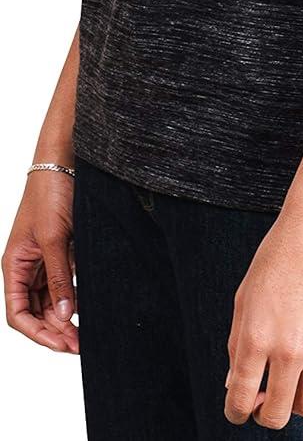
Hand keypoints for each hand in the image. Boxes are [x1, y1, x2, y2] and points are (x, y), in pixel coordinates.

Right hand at [2, 168, 78, 352]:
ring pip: (49, 302)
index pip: (18, 313)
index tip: (62, 344)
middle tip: (81, 343)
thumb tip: (63, 316)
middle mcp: (26, 266)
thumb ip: (58, 277)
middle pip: (35, 312)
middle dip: (54, 331)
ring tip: (85, 332)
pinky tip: (86, 308)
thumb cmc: (50, 192)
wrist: (66, 161)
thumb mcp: (54, 237)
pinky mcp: (61, 252)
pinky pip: (63, 284)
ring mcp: (44, 260)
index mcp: (14, 264)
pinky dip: (73, 299)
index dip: (37, 333)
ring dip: (64, 319)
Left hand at [224, 199, 302, 428]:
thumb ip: (237, 344)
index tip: (239, 409)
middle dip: (265, 415)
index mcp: (255, 337)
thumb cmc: (278, 256)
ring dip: (295, 403)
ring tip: (291, 384)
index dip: (235, 412)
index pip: (240, 400)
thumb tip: (234, 385)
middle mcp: (287, 348)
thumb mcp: (245, 297)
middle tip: (264, 401)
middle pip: (276, 415)